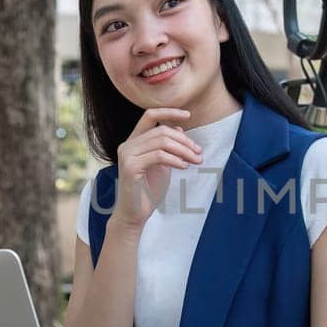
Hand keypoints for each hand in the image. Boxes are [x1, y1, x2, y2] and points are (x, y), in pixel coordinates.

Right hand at [111, 108, 203, 230]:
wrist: (135, 213)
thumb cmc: (148, 190)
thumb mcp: (162, 164)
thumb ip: (167, 147)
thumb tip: (179, 128)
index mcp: (134, 141)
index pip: (150, 115)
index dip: (169, 112)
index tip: (188, 115)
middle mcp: (127, 145)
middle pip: (161, 130)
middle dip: (184, 140)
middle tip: (199, 152)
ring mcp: (127, 155)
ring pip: (161, 142)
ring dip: (183, 150)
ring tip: (195, 160)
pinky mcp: (130, 167)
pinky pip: (158, 156)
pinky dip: (175, 159)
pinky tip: (184, 167)